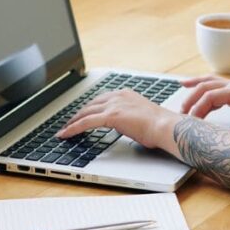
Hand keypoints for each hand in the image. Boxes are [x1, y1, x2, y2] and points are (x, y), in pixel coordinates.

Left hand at [55, 89, 181, 150]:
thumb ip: (128, 117)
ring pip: (85, 113)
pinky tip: (65, 134)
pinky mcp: (111, 116)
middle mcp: (118, 96)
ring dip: (71, 122)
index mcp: (125, 94)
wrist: (165, 127)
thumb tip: (124, 125)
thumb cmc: (159, 126)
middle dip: (77, 114)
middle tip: (67, 123)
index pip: (100, 100)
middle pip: (90, 105)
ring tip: (63, 130)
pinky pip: (86, 122)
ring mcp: (114, 104)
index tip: (80, 115)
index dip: (88, 108)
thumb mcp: (140, 117)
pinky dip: (73, 128)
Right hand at [179, 75, 229, 137]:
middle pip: (206, 87)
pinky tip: (186, 84)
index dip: (198, 109)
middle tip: (181, 115)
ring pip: (207, 81)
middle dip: (191, 100)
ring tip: (181, 104)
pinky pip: (212, 82)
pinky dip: (199, 84)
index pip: (212, 97)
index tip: (190, 122)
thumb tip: (215, 146)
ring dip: (192, 91)